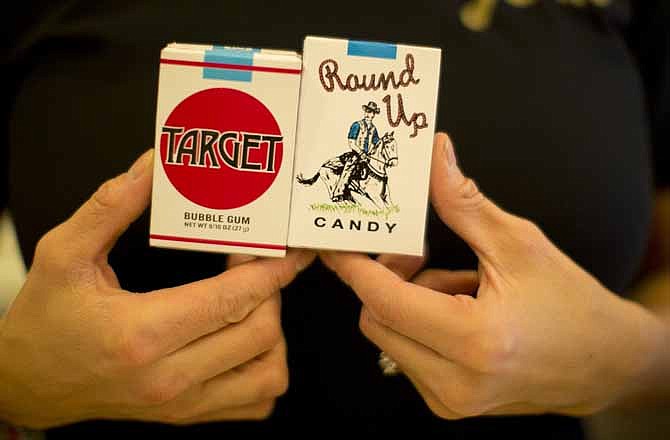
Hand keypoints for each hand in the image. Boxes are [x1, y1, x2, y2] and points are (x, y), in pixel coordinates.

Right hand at [0, 150, 314, 427]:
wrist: (27, 383)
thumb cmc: (44, 319)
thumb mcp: (64, 252)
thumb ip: (113, 206)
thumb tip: (156, 165)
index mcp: (142, 333)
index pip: (233, 298)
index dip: (272, 269)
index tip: (291, 249)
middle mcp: (169, 377)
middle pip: (261, 331)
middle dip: (271, 290)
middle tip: (252, 264)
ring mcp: (183, 404)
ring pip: (269, 372)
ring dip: (273, 331)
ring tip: (248, 303)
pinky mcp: (188, 416)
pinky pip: (256, 402)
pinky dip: (265, 369)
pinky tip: (243, 341)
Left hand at [321, 133, 668, 418]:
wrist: (604, 363)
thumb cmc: (570, 303)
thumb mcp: (518, 244)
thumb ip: (464, 203)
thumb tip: (434, 156)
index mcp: (474, 340)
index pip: (384, 299)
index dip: (352, 265)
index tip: (332, 241)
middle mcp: (456, 381)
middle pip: (376, 318)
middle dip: (386, 279)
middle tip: (418, 253)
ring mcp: (450, 400)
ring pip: (389, 335)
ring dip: (407, 301)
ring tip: (458, 285)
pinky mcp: (449, 404)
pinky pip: (406, 352)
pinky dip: (419, 323)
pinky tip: (458, 310)